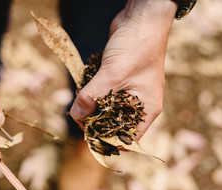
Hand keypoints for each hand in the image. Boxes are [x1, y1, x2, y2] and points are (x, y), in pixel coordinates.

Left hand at [70, 0, 176, 139]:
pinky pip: (101, 93)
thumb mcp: (112, 75)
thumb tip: (75, 115)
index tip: (87, 133)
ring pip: (105, 108)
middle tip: (79, 112)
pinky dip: (91, 92)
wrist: (141, 18)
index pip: (127, 137)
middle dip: (94, 120)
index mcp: (146, 108)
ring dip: (90, 105)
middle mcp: (138, 103)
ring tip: (79, 96)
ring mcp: (128, 91)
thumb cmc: (136, 46)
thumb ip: (92, 97)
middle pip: (113, 124)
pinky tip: (83, 85)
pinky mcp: (117, 79)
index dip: (107, 139)